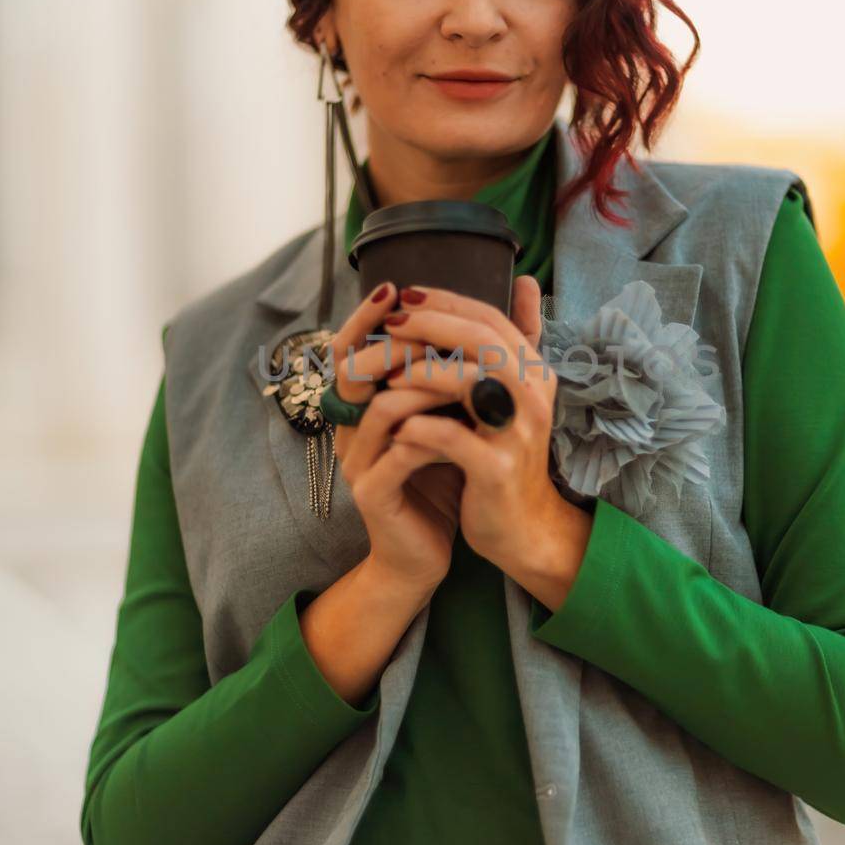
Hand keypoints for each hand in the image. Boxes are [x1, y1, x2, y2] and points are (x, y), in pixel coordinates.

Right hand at [326, 283, 461, 595]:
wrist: (424, 555)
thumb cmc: (440, 479)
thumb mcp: (455, 419)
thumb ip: (464, 371)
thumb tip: (493, 316)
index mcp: (367, 405)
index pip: (352, 348)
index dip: (366, 317)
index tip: (396, 288)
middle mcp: (354, 428)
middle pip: (350, 368)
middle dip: (389, 339)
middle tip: (425, 323)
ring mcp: (358, 462)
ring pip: (380, 407)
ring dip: (421, 385)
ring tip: (461, 374)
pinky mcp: (373, 494)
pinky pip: (397, 455)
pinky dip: (430, 435)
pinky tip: (461, 429)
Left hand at [380, 276, 566, 570]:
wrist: (521, 527)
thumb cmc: (504, 454)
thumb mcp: (514, 396)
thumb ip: (515, 343)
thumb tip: (529, 281)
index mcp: (535, 373)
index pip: (490, 319)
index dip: (446, 302)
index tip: (405, 296)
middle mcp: (534, 396)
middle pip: (481, 340)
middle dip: (430, 325)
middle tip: (390, 321)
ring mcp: (518, 432)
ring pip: (468, 381)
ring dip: (420, 371)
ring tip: (387, 374)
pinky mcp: (496, 469)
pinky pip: (451, 436)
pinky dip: (418, 426)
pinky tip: (395, 425)